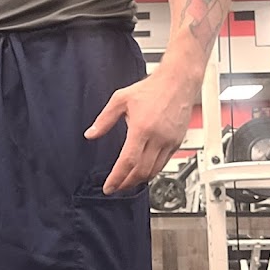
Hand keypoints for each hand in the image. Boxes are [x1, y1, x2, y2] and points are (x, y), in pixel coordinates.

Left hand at [84, 71, 191, 194]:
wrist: (178, 81)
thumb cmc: (152, 88)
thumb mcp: (121, 99)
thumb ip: (104, 119)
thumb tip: (91, 134)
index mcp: (142, 128)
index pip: (128, 162)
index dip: (117, 178)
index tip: (109, 187)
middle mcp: (158, 138)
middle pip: (141, 171)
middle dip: (127, 184)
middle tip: (116, 187)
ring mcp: (170, 142)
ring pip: (154, 171)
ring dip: (139, 180)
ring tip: (127, 182)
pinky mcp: (178, 142)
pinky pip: (164, 163)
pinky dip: (152, 171)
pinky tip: (143, 171)